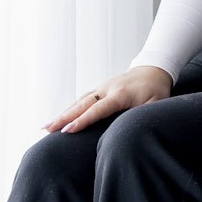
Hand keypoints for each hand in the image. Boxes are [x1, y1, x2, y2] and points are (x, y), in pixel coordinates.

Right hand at [45, 65, 173, 134]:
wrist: (153, 70)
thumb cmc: (156, 90)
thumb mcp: (156, 103)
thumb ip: (142, 114)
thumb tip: (127, 127)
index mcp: (120, 94)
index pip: (98, 109)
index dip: (82, 121)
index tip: (67, 131)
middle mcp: (107, 89)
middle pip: (81, 104)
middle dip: (63, 118)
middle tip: (46, 129)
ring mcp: (101, 87)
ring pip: (78, 101)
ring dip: (62, 114)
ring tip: (45, 127)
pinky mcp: (100, 89)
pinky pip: (82, 99)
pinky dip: (69, 109)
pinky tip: (59, 118)